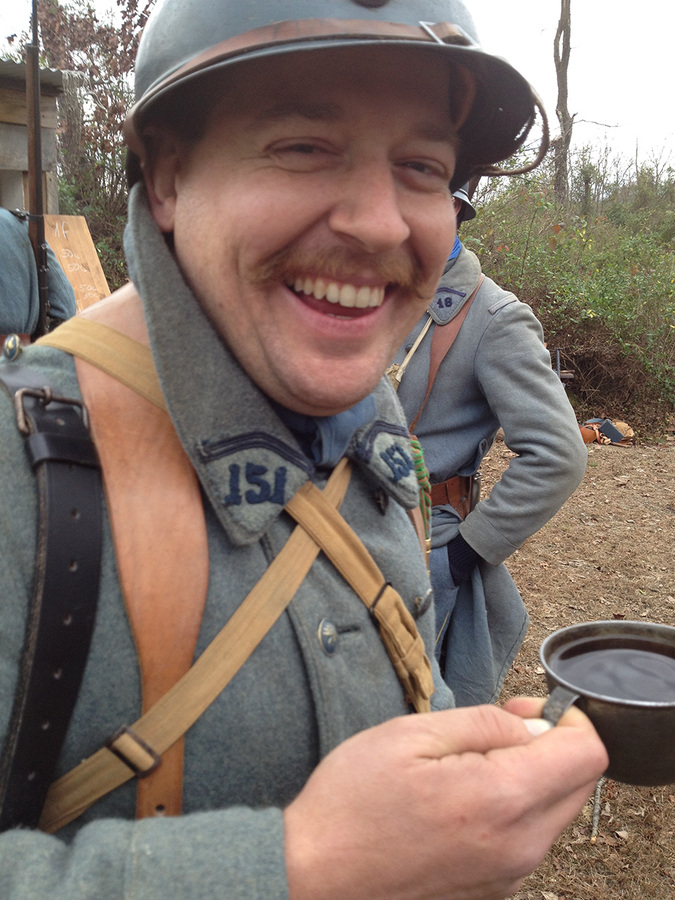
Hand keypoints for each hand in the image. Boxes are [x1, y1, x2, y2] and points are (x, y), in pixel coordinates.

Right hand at [284, 701, 606, 899]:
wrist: (313, 876)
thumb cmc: (352, 803)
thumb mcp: (411, 734)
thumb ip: (484, 723)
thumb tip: (533, 725)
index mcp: (501, 800)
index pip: (588, 754)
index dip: (565, 718)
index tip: (525, 709)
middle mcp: (518, 847)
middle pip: (578, 784)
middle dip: (549, 746)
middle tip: (495, 729)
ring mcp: (507, 877)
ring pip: (552, 812)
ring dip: (527, 779)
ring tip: (465, 766)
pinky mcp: (492, 893)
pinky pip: (526, 840)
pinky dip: (509, 811)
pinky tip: (458, 801)